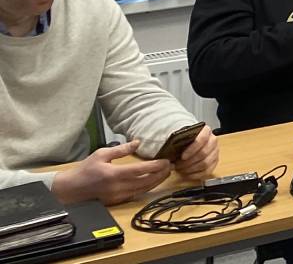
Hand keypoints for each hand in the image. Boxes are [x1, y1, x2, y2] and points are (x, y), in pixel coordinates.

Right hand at [50, 141, 172, 204]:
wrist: (70, 189)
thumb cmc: (85, 170)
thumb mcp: (101, 154)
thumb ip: (121, 149)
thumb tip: (138, 142)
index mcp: (114, 174)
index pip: (141, 170)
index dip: (156, 166)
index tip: (166, 161)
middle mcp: (118, 187)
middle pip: (146, 181)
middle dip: (161, 174)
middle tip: (170, 166)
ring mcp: (118, 196)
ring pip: (143, 189)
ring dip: (156, 181)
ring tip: (165, 173)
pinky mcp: (117, 201)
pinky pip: (136, 194)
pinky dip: (147, 188)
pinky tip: (152, 181)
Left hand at [171, 125, 219, 181]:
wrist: (187, 145)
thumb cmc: (182, 141)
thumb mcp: (178, 138)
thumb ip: (175, 141)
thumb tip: (170, 152)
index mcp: (205, 131)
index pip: (202, 138)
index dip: (192, 149)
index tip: (182, 156)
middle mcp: (212, 140)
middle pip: (204, 153)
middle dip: (189, 162)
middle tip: (177, 165)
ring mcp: (215, 152)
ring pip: (205, 163)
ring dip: (191, 169)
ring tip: (181, 169)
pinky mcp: (214, 162)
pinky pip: (207, 171)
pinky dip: (196, 175)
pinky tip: (187, 174)